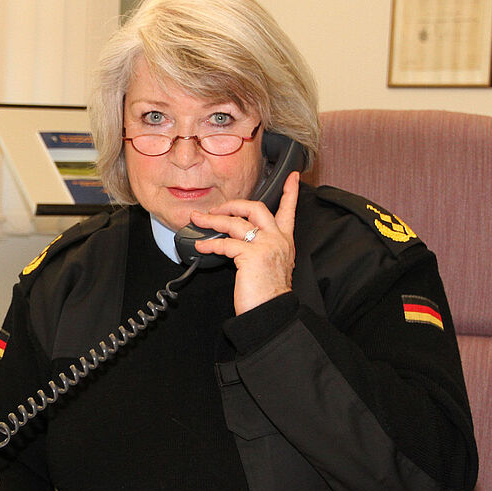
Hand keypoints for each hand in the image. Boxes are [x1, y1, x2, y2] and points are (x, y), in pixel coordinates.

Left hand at [191, 171, 300, 314]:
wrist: (272, 313)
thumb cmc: (268, 295)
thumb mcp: (271, 266)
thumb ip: (261, 250)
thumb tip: (238, 242)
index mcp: (284, 241)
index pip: (289, 211)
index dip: (291, 191)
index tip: (293, 176)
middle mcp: (277, 239)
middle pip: (256, 208)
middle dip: (233, 204)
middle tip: (216, 207)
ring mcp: (265, 245)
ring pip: (235, 222)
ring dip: (212, 220)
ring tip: (198, 220)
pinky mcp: (251, 255)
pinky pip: (225, 243)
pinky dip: (209, 243)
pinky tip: (201, 246)